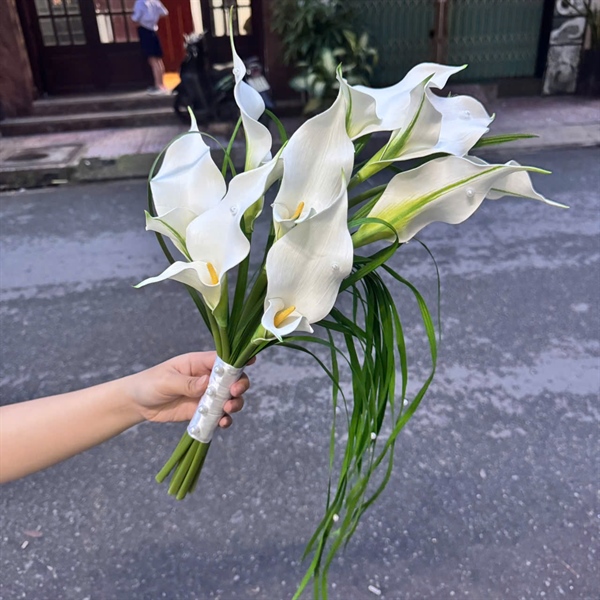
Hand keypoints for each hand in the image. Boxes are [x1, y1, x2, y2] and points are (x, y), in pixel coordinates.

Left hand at [125, 352, 252, 425]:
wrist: (137, 404)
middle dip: (239, 385)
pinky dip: (225, 419)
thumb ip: (188, 383)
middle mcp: (207, 378)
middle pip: (232, 379)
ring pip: (230, 398)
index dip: (238, 361)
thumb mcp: (166, 381)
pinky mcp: (202, 412)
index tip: (251, 364)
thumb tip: (208, 382)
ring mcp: (206, 396)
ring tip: (227, 410)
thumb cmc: (150, 384)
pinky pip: (219, 415)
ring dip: (234, 403)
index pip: (223, 360)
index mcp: (199, 363)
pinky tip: (222, 423)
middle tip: (233, 393)